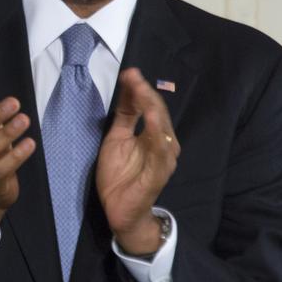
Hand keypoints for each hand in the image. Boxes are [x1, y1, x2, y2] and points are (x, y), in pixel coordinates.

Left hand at [96, 68, 179, 254]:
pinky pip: (160, 150)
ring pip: (161, 127)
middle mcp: (163, 143)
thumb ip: (124, 116)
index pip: (148, 106)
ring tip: (142, 90)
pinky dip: (157, 133)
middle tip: (133, 75)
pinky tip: (151, 118)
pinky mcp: (160, 172)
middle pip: (157, 112)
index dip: (139, 89)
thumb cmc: (120, 175)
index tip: (128, 72)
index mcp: (152, 134)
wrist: (120, 210)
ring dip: (151, 107)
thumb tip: (127, 89)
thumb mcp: (117, 139)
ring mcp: (163, 157)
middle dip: (145, 92)